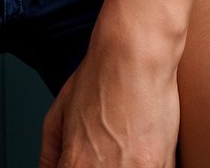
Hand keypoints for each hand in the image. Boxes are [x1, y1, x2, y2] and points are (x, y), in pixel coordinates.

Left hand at [39, 36, 180, 167]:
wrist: (134, 53)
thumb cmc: (99, 76)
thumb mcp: (60, 111)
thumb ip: (50, 152)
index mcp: (76, 165)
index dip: (76, 166)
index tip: (85, 159)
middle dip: (99, 166)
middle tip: (108, 150)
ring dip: (124, 165)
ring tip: (124, 147)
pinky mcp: (160, 165)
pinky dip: (146, 164)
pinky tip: (141, 148)